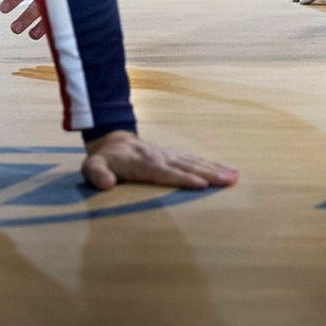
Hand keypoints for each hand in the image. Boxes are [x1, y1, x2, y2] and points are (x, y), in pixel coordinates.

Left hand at [81, 130, 237, 191]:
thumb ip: (97, 174)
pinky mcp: (175, 156)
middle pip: (188, 167)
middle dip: (210, 174)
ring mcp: (170, 155)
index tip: (202, 185)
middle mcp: (161, 158)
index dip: (183, 179)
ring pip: (196, 163)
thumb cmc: (103, 159)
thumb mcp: (91, 167)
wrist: (112, 139)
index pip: (166, 173)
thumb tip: (106, 184)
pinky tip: (226, 171)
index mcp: (144, 164)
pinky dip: (212, 165)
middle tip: (229, 181)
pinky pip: (195, 161)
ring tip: (234, 176)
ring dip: (216, 169)